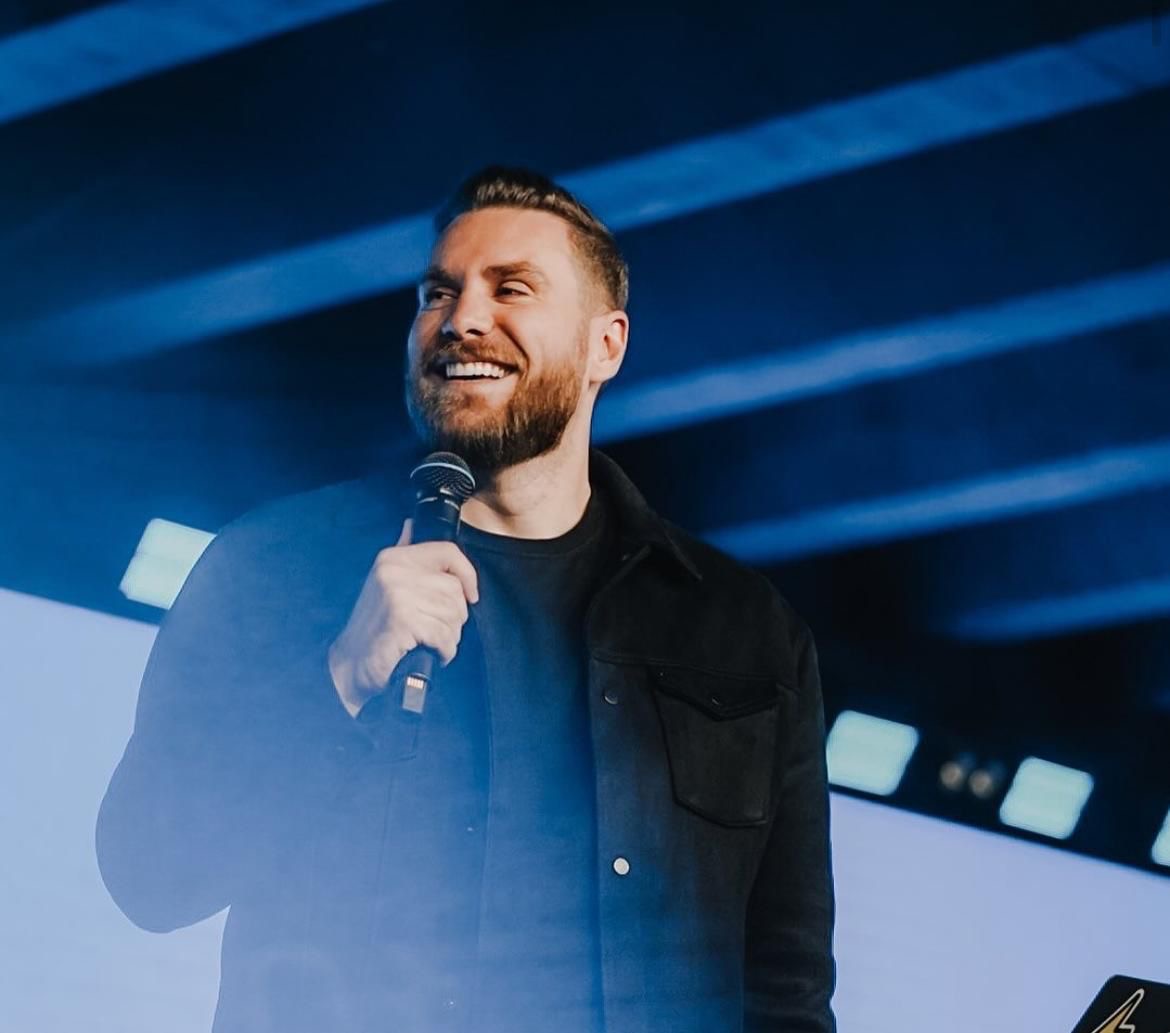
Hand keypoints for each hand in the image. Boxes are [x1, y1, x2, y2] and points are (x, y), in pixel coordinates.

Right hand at [328, 519, 478, 716]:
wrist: (351, 664)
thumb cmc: (375, 628)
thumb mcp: (387, 583)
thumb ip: (406, 558)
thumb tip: (412, 524)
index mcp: (394, 557)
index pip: (448, 551)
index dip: (468, 574)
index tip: (471, 595)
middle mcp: (395, 570)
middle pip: (455, 589)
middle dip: (454, 617)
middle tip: (435, 630)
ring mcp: (397, 594)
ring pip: (452, 614)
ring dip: (448, 636)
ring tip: (427, 642)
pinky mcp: (402, 619)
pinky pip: (443, 635)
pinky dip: (443, 650)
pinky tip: (427, 652)